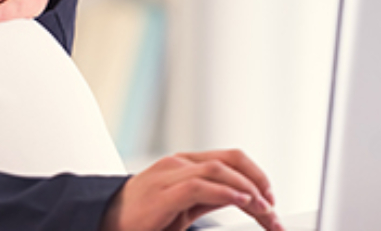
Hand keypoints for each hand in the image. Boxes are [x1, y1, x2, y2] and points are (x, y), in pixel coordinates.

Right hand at [100, 151, 282, 230]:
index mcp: (185, 163)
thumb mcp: (183, 206)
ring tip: (265, 212)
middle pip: (231, 160)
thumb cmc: (143, 218)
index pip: (230, 158)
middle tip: (274, 211)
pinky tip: (243, 204)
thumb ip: (209, 197)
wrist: (106, 223)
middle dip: (259, 183)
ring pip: (219, 171)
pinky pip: (200, 187)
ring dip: (249, 192)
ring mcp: (169, 176)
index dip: (257, 176)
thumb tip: (242, 199)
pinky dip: (226, 194)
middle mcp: (178, 163)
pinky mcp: (162, 194)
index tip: (271, 201)